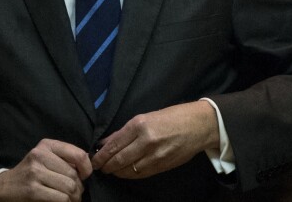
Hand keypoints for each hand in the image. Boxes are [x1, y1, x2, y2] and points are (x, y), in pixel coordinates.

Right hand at [0, 139, 92, 201]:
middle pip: (74, 175)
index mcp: (46, 145)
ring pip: (69, 188)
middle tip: (76, 194)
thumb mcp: (45, 158)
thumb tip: (88, 168)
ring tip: (70, 199)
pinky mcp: (33, 190)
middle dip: (79, 188)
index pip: (78, 154)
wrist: (4, 187)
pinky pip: (61, 199)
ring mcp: (35, 173)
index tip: (85, 177)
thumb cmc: (30, 173)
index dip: (87, 168)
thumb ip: (64, 159)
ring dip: (74, 198)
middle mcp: (40, 155)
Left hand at [90, 101, 219, 178]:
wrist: (198, 126)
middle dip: (106, 165)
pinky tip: (124, 173)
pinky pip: (141, 174)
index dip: (101, 155)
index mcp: (140, 125)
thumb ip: (125, 131)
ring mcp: (155, 155)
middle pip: (119, 159)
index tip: (94, 159)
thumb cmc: (172, 117)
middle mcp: (146, 141)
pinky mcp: (163, 166)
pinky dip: (129, 175)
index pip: (114, 144)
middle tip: (99, 167)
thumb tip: (105, 142)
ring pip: (129, 169)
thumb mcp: (146, 117)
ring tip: (110, 170)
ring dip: (117, 172)